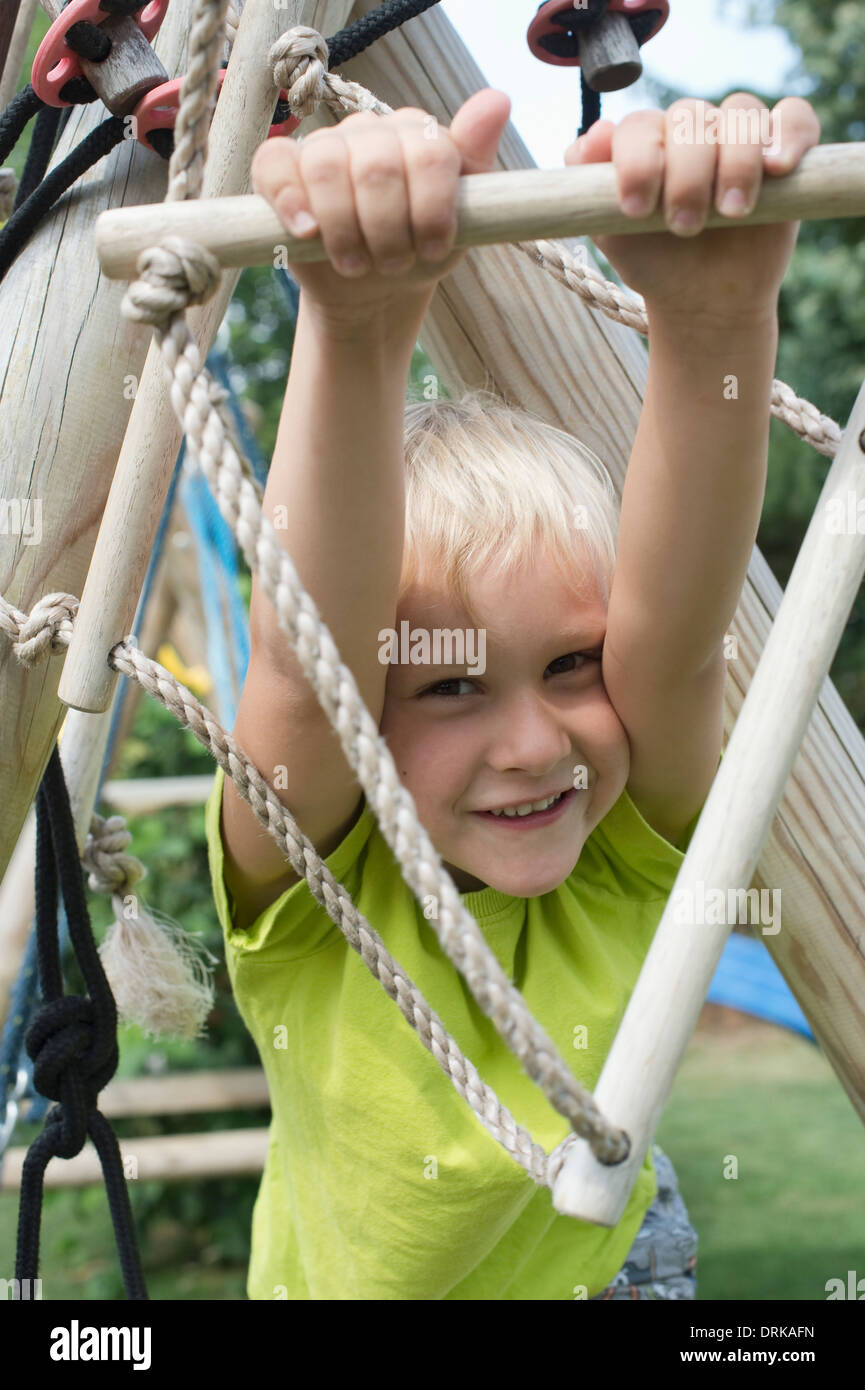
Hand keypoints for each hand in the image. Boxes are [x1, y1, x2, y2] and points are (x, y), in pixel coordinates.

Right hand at [250, 89, 510, 324]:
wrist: (374, 291)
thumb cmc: (418, 250)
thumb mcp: (461, 221)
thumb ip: (475, 160)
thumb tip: (497, 99)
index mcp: (417, 135)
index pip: (430, 151)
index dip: (431, 209)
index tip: (432, 249)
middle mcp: (370, 132)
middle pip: (378, 164)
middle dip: (388, 229)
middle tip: (393, 264)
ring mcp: (324, 147)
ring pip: (326, 166)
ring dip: (344, 228)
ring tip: (356, 264)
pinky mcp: (281, 172)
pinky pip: (273, 165)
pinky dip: (290, 200)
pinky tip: (307, 231)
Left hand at [563, 95, 820, 323]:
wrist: (703, 300)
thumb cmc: (655, 262)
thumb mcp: (612, 233)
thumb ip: (591, 188)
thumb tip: (591, 136)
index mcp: (648, 142)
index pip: (640, 126)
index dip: (637, 162)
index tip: (636, 210)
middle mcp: (692, 131)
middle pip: (691, 117)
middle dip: (686, 174)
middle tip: (685, 227)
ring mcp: (738, 138)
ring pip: (741, 114)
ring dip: (736, 160)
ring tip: (731, 211)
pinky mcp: (782, 153)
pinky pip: (794, 117)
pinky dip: (789, 134)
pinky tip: (778, 166)